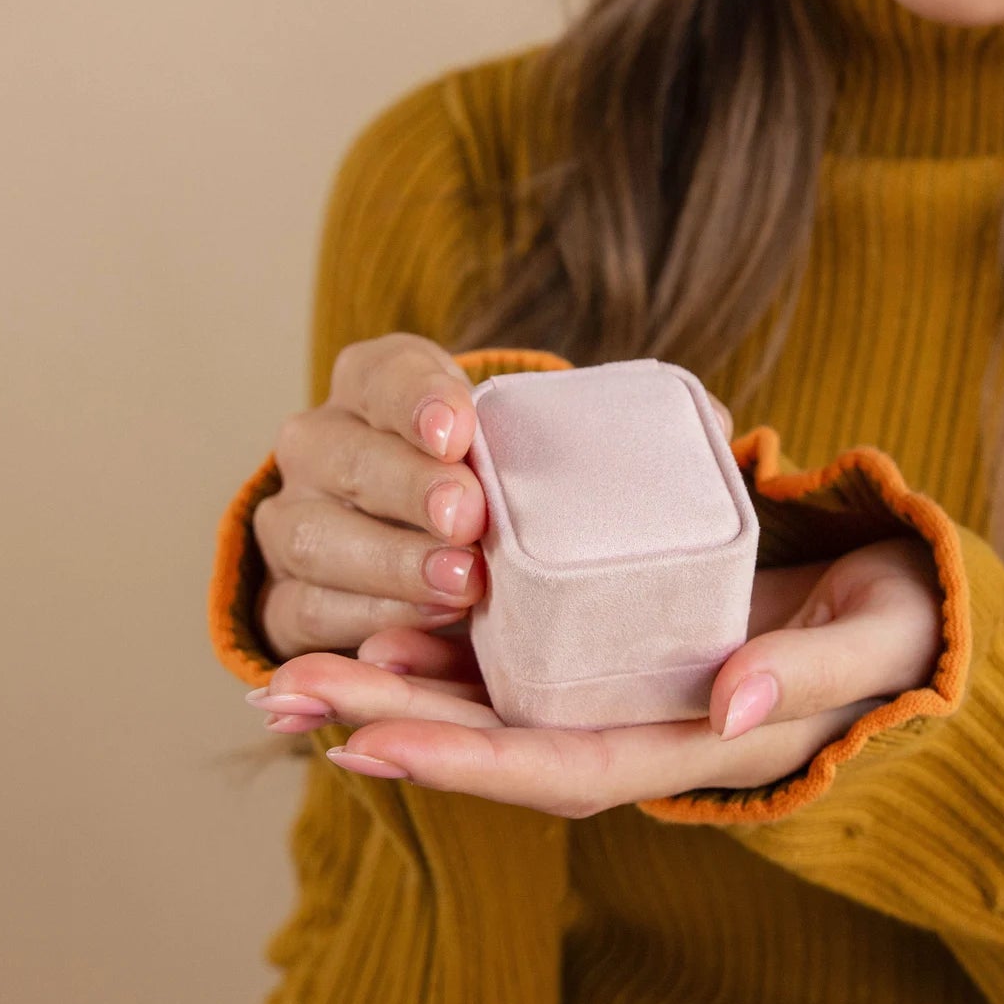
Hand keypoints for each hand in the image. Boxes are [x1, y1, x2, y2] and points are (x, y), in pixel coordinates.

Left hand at [243, 534, 943, 818]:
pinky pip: (532, 660)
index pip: (568, 771)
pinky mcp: (630, 650)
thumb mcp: (876, 645)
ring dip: (405, 691)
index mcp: (704, 752)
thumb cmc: (903, 632)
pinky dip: (460, 649)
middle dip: (397, 727)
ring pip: (504, 707)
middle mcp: (652, 734)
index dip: (468, 763)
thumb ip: (807, 675)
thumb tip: (726, 708)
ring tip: (306, 668)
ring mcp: (635, 694)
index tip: (366, 740)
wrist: (909, 613)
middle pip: (507, 747)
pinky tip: (395, 622)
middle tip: (288, 693)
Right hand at [251, 331, 738, 662]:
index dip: (416, 396)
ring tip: (461, 587)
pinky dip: (359, 622)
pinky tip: (419, 631)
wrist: (447, 572)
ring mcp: (298, 524)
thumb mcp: (569, 455)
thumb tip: (710, 424)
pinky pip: (302, 612)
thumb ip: (631, 435)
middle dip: (402, 483)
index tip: (463, 429)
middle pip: (335, 449)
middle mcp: (326, 444)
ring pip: (307, 534)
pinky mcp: (294, 604)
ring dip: (382, 561)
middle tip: (471, 520)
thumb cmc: (522, 498)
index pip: (384, 371)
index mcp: (385, 388)